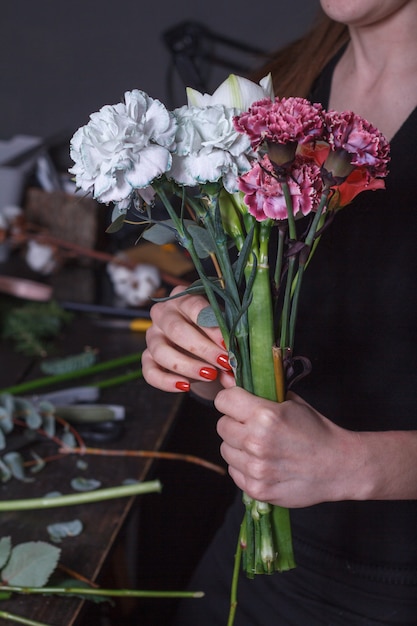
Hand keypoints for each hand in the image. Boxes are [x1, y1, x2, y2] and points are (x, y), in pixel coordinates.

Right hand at [142, 286, 234, 394]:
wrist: (201, 350)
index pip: (194, 307)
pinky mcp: (147, 357)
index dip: (211, 326)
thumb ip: (226, 349)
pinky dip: (166, 382)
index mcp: (183, 299)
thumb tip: (232, 374)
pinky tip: (185, 386)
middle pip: (176, 329)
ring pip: (161, 351)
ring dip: (187, 366)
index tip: (227, 344)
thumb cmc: (213, 335)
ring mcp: (152, 336)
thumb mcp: (221, 334)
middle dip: (202, 348)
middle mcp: (163, 314)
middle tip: (223, 362)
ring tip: (209, 375)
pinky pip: (150, 371)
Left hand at [215, 387, 369, 507]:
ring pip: (225, 449)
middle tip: (253, 426)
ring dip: (238, 446)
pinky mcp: (256, 489)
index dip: (230, 400)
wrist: (339, 466)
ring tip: (261, 446)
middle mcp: (256, 442)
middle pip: (221, 425)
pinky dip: (244, 467)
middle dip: (235, 423)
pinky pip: (233, 471)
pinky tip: (264, 462)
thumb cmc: (316, 431)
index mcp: (265, 416)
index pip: (223, 400)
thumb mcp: (291, 402)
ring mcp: (255, 468)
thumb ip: (258, 391)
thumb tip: (228, 380)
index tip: (238, 404)